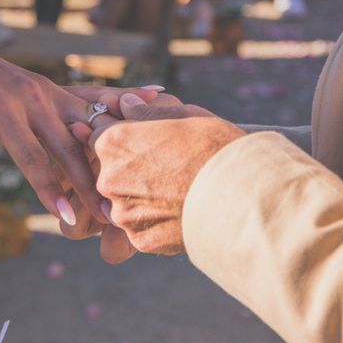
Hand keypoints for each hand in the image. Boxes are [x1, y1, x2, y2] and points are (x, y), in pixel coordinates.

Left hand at [0, 41, 161, 225]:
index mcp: (3, 112)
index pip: (31, 157)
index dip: (49, 190)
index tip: (68, 220)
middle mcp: (32, 98)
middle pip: (68, 145)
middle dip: (89, 182)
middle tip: (110, 214)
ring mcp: (50, 90)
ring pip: (88, 121)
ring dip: (113, 146)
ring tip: (140, 170)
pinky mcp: (59, 87)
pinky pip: (93, 99)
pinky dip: (120, 103)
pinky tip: (156, 96)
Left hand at [76, 94, 243, 259]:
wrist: (244, 194)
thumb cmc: (215, 146)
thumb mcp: (181, 115)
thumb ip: (144, 111)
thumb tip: (125, 102)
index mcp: (112, 142)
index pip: (98, 132)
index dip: (118, 132)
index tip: (137, 135)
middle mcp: (108, 178)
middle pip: (108, 170)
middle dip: (128, 167)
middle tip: (163, 165)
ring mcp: (122, 213)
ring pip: (123, 202)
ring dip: (140, 197)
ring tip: (175, 190)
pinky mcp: (139, 240)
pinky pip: (140, 228)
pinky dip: (154, 222)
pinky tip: (179, 212)